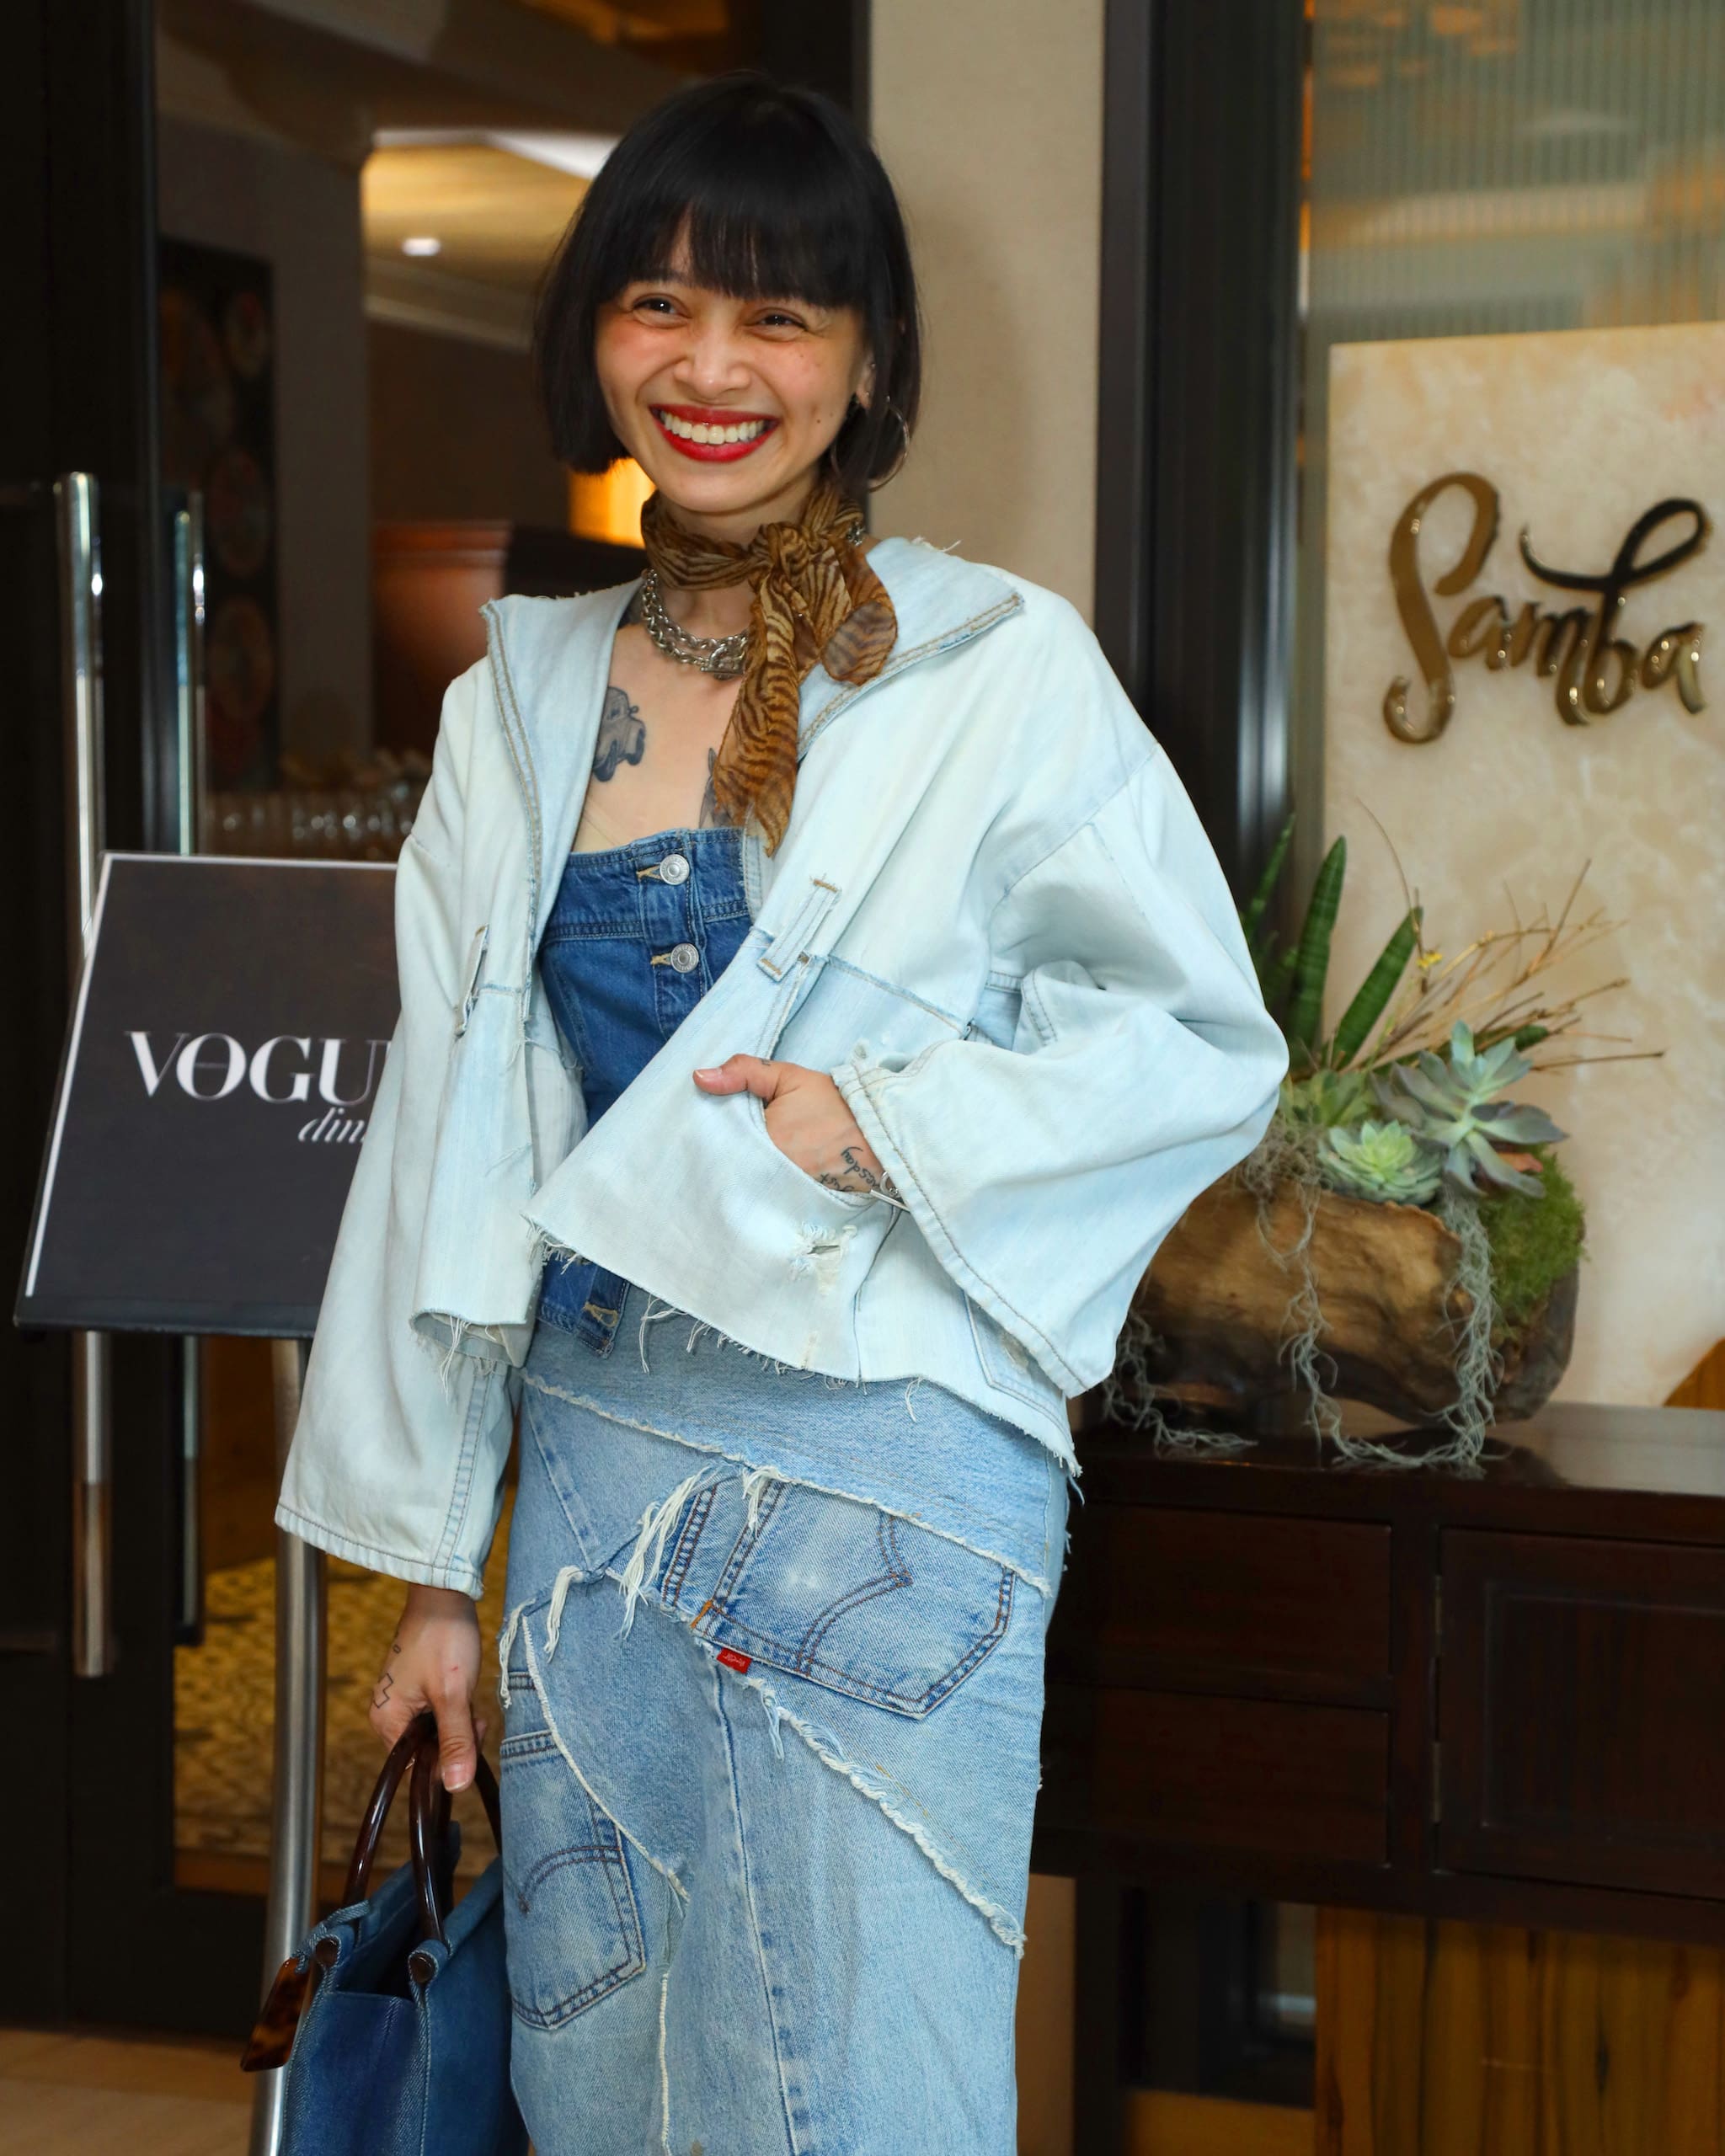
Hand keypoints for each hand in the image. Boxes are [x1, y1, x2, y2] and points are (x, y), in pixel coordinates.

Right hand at [370, 1584, 485, 1791]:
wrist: (445, 1594)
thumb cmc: (443, 1639)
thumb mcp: (453, 1694)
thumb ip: (455, 1741)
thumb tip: (456, 1788)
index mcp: (386, 1721)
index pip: (417, 1766)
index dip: (447, 1759)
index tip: (470, 1738)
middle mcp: (390, 1714)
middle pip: (428, 1748)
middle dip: (457, 1737)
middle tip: (476, 1716)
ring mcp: (405, 1700)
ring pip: (438, 1730)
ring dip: (461, 1721)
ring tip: (472, 1700)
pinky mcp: (420, 1687)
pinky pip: (440, 1711)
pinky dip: (457, 1706)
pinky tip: (468, 1692)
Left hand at [693, 1055, 899, 1199]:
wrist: (878, 1137)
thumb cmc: (832, 1104)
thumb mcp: (787, 1077)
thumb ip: (743, 1072)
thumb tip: (698, 1077)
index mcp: (760, 1141)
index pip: (714, 1138)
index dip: (707, 1128)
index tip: (704, 1119)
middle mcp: (764, 1174)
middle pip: (723, 1163)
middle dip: (716, 1151)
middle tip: (709, 1138)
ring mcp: (776, 1193)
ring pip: (738, 1180)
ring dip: (732, 1168)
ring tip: (729, 1153)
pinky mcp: (788, 1204)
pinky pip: (757, 1196)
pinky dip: (750, 1184)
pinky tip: (750, 1173)